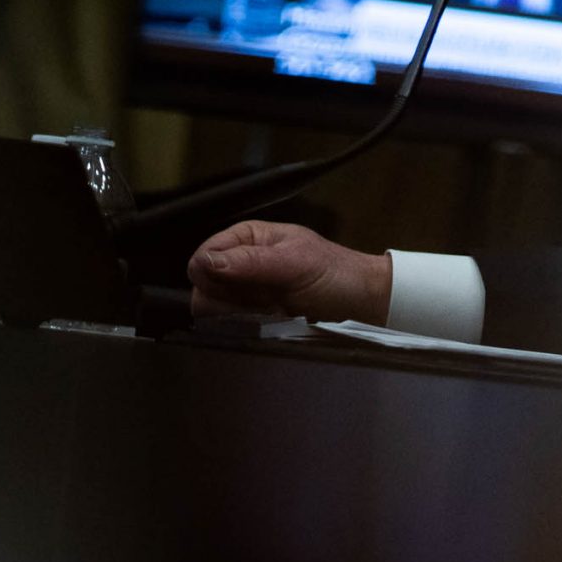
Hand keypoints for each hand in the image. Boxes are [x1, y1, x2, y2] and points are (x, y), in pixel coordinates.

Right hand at [188, 221, 392, 321]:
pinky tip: (275, 319)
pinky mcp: (250, 313)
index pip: (201, 258)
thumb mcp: (296, 263)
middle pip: (203, 287)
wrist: (360, 301)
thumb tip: (205, 262)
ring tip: (276, 308)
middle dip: (233, 299)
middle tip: (269, 299)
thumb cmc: (335, 273)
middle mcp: (237, 261)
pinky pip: (230, 324)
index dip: (217, 277)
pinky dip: (250, 325)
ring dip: (243, 314)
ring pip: (213, 309)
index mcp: (245, 237)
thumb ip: (251, 262)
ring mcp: (243, 289)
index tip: (248, 286)